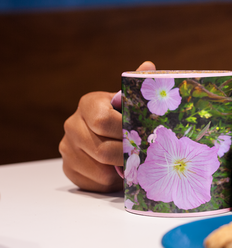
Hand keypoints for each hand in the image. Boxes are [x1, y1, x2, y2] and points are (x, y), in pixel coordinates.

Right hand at [59, 61, 155, 191]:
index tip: (143, 137)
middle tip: (145, 157)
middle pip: (102, 149)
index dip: (126, 132)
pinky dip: (112, 180)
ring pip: (100, 168)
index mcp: (88, 104)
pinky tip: (121, 171)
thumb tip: (149, 66)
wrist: (106, 136)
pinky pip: (95, 181)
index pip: (104, 121)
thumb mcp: (131, 101)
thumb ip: (139, 86)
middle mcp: (72, 125)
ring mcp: (67, 148)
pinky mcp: (69, 168)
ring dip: (121, 169)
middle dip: (127, 155)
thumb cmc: (124, 117)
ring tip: (136, 163)